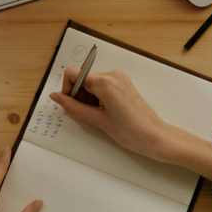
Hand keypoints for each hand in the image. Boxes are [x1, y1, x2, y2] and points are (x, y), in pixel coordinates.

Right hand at [50, 68, 211, 179]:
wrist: (155, 137)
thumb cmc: (131, 132)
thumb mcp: (97, 121)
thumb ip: (73, 107)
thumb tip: (56, 97)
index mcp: (105, 82)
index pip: (73, 74)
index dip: (68, 89)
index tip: (71, 104)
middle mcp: (112, 75)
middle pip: (82, 78)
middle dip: (79, 96)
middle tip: (89, 114)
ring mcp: (119, 78)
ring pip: (91, 82)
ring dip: (89, 98)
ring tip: (100, 115)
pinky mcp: (123, 83)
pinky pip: (102, 85)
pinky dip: (98, 97)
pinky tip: (106, 112)